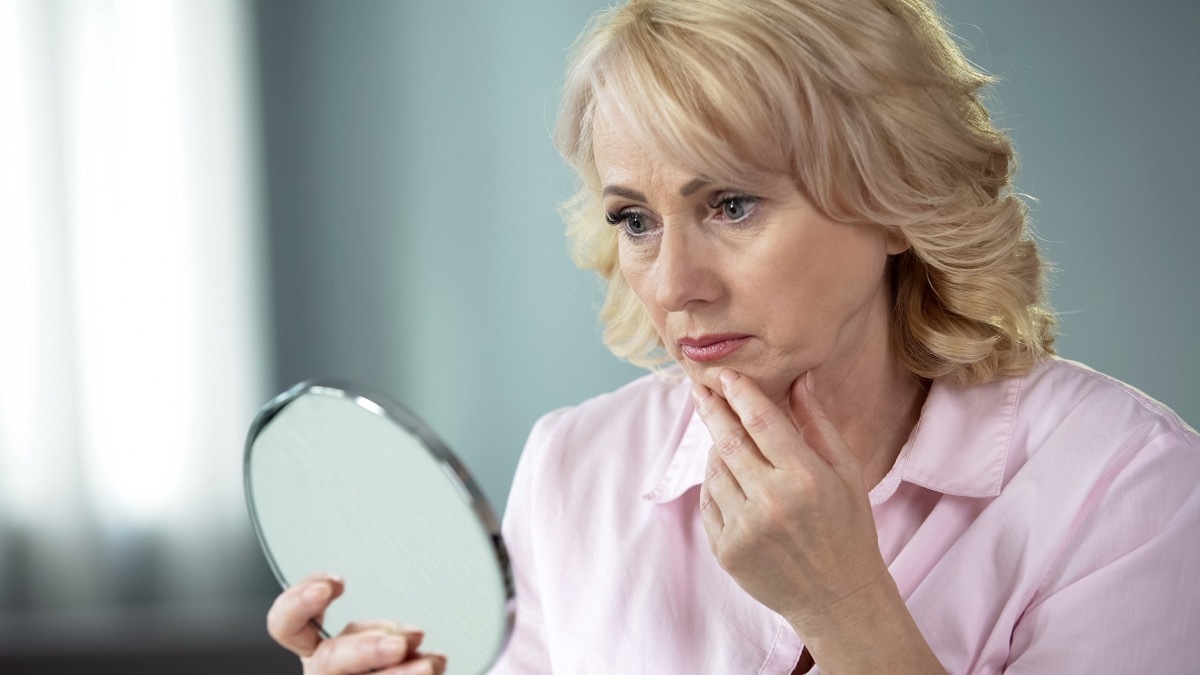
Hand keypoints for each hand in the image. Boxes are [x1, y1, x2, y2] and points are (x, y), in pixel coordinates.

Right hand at [266, 573, 446, 674]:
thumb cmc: (383, 663)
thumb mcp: (377, 639)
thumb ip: (383, 631)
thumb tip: (408, 636)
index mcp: (319, 649)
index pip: (287, 624)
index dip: (299, 602)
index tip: (336, 584)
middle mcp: (324, 671)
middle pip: (328, 659)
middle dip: (365, 648)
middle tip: (397, 644)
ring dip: (399, 672)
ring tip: (427, 665)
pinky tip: (434, 670)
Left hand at [693, 369, 891, 638]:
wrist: (838, 598)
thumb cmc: (847, 528)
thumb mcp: (846, 472)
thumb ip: (817, 423)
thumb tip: (798, 379)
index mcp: (804, 478)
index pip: (762, 420)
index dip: (740, 393)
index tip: (726, 375)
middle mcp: (771, 502)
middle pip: (728, 441)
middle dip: (712, 409)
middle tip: (700, 388)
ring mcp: (744, 529)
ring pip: (714, 471)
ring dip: (715, 449)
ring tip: (724, 437)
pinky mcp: (726, 551)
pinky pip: (709, 503)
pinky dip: (714, 483)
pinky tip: (727, 476)